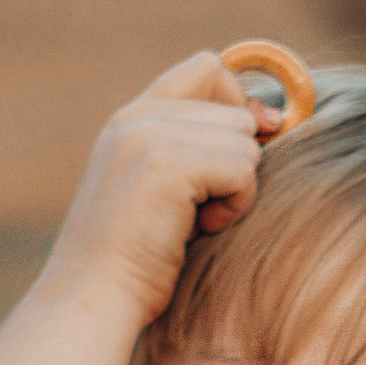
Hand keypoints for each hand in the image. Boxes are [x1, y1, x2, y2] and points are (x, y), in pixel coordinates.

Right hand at [31, 52, 286, 330]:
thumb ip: (200, 146)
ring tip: (197, 221)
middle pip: (236, 111)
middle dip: (237, 163)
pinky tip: (201, 230)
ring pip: (245, 142)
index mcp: (132, 117)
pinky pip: (243, 170)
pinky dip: (235, 206)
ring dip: (237, 189)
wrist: (93, 296)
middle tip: (201, 207)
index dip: (239, 101)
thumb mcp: (164, 188)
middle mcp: (138, 116)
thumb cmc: (137, 257)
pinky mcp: (168, 165)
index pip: (207, 68)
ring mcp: (150, 136)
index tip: (247, 145)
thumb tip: (271, 118)